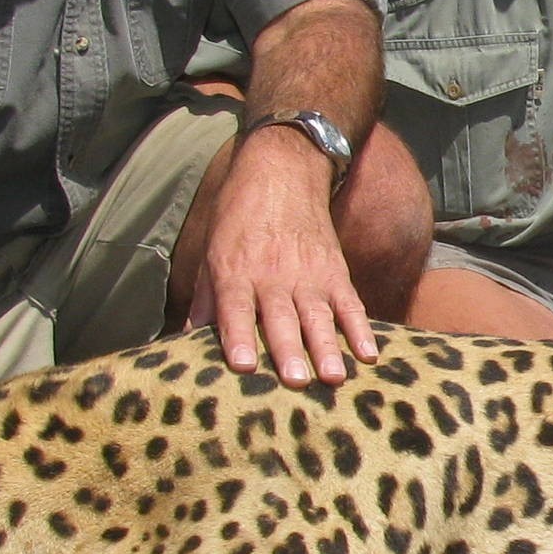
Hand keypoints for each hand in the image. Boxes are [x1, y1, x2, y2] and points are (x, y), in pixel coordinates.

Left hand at [196, 128, 376, 385]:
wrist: (281, 172)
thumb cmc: (238, 218)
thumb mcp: (211, 252)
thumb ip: (205, 300)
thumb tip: (183, 341)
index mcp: (236, 272)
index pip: (236, 309)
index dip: (239, 336)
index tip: (243, 365)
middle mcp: (273, 276)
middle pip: (281, 319)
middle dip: (288, 350)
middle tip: (295, 381)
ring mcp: (309, 275)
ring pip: (318, 316)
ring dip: (326, 347)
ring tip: (332, 377)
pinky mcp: (335, 271)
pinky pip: (350, 304)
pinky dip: (361, 329)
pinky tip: (369, 354)